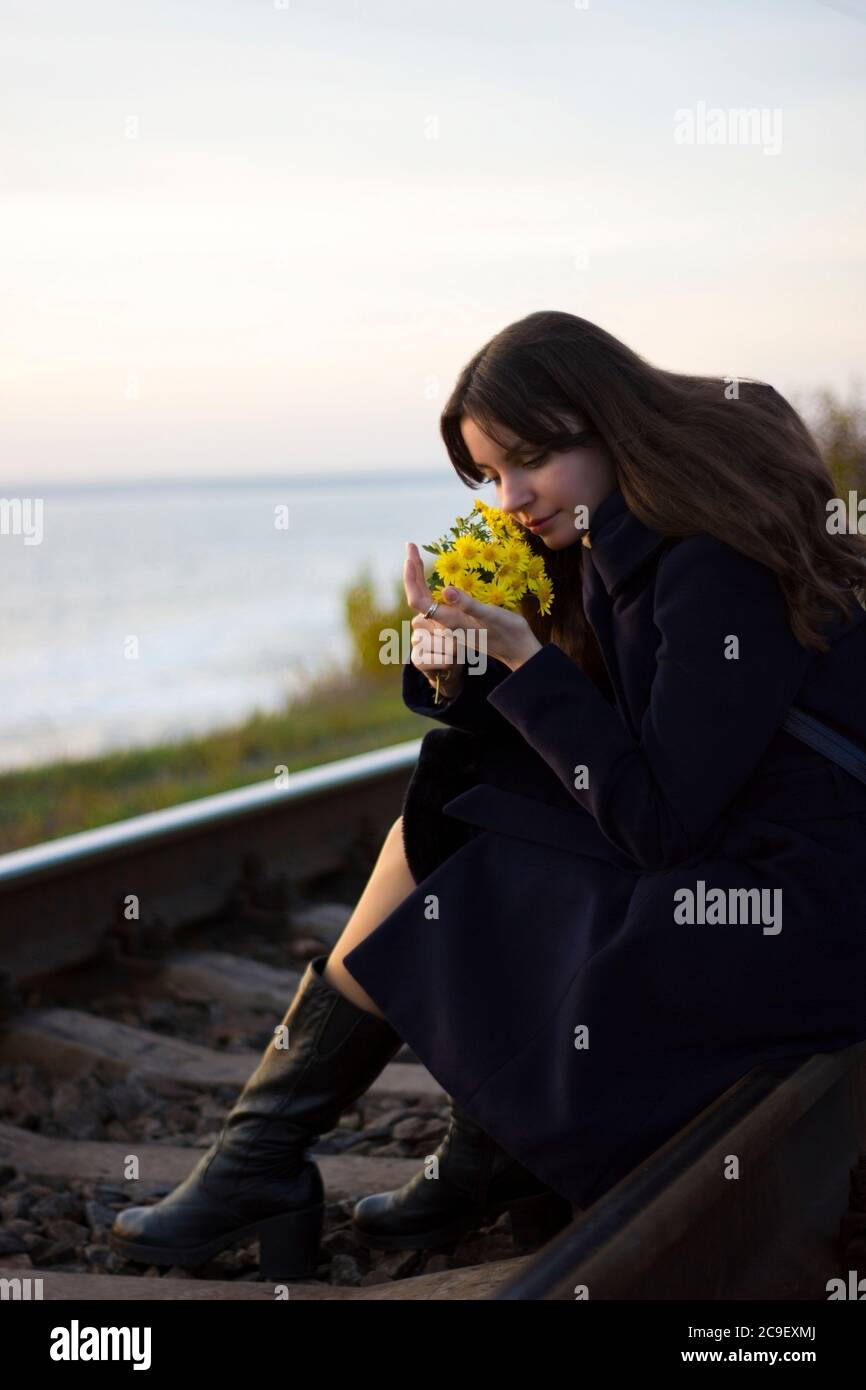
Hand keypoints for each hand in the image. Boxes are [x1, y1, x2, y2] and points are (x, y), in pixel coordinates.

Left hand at [404, 541, 542, 673]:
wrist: (519, 650)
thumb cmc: (507, 632)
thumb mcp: (490, 615)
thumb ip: (468, 604)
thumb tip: (446, 590)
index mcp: (449, 621)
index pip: (417, 600)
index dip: (410, 578)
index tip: (411, 554)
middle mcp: (446, 623)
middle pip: (418, 597)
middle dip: (412, 572)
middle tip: (411, 546)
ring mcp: (451, 622)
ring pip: (426, 600)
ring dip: (418, 578)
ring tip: (416, 558)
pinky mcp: (458, 620)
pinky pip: (436, 602)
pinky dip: (429, 586)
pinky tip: (434, 578)